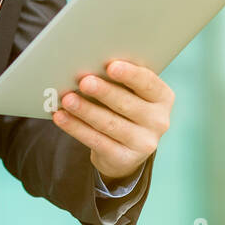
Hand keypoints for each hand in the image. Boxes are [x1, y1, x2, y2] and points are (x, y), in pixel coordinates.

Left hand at [51, 59, 172, 182]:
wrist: (127, 148)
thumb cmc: (125, 107)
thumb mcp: (131, 93)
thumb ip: (119, 80)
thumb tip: (89, 66)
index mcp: (163, 98)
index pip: (148, 83)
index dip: (130, 74)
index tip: (111, 65)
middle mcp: (159, 121)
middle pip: (127, 104)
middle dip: (104, 92)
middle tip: (84, 81)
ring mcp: (144, 143)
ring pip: (110, 124)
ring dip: (86, 110)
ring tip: (67, 99)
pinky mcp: (125, 159)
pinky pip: (97, 141)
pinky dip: (76, 128)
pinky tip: (61, 117)